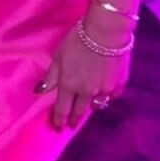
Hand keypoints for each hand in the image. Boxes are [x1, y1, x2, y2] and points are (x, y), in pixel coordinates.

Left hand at [34, 16, 132, 130]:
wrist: (106, 33)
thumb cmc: (77, 41)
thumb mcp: (58, 56)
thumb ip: (51, 76)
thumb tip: (39, 91)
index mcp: (69, 85)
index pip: (62, 108)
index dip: (59, 119)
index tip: (58, 127)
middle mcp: (87, 92)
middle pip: (80, 110)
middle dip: (74, 118)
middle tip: (72, 124)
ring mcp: (105, 90)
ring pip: (97, 104)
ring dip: (90, 107)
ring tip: (88, 108)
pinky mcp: (119, 84)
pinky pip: (112, 95)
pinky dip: (108, 95)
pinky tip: (106, 93)